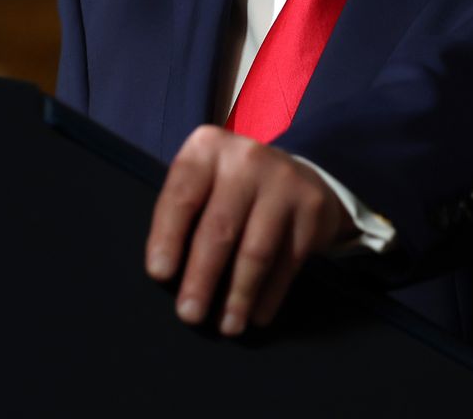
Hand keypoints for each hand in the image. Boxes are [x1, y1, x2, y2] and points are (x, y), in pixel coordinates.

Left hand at [146, 125, 355, 335]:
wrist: (293, 175)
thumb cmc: (229, 187)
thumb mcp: (202, 182)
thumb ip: (183, 213)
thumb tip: (168, 275)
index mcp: (207, 147)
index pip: (182, 196)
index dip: (167, 237)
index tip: (159, 274)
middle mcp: (246, 158)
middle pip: (219, 228)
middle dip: (202, 278)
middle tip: (189, 315)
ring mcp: (283, 181)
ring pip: (256, 251)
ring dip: (238, 295)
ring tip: (227, 326)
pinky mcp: (312, 208)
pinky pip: (287, 262)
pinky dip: (270, 294)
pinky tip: (256, 315)